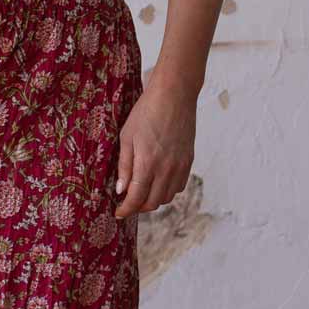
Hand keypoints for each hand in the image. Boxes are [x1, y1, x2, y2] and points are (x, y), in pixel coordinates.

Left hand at [113, 75, 196, 218]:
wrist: (174, 95)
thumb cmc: (146, 112)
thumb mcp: (126, 137)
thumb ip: (124, 166)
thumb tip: (121, 190)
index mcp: (148, 164)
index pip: (136, 198)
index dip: (126, 210)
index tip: (119, 213)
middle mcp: (166, 169)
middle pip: (153, 202)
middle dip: (138, 207)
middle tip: (128, 202)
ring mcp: (180, 166)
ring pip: (167, 197)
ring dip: (153, 199)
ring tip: (142, 191)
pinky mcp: (189, 161)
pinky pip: (179, 186)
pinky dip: (167, 190)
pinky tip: (158, 181)